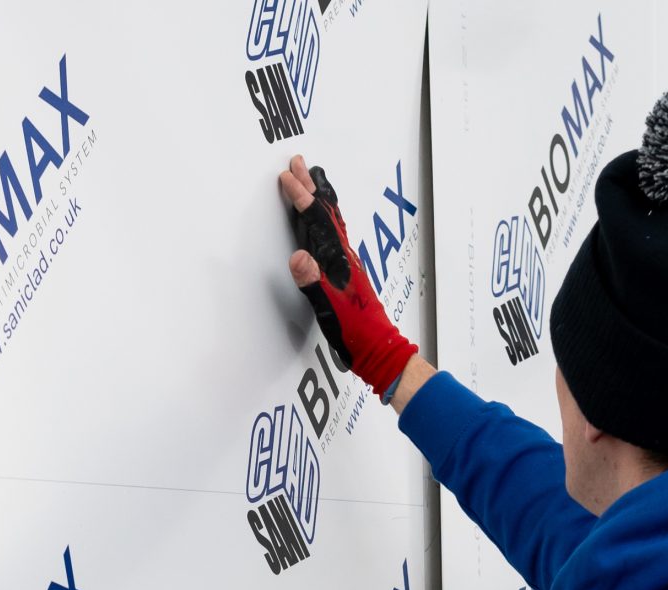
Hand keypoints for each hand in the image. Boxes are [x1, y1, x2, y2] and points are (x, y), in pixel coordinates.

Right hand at [279, 154, 419, 399]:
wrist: (381, 350)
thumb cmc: (357, 333)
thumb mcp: (331, 310)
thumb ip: (314, 283)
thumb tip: (298, 256)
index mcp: (340, 261)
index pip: (318, 222)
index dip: (301, 198)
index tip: (286, 178)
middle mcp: (345, 257)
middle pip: (327, 213)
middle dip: (310, 186)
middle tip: (297, 162)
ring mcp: (348, 263)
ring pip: (333, 221)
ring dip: (320, 198)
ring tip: (311, 179)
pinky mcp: (348, 272)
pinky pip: (335, 234)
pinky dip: (326, 218)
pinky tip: (324, 221)